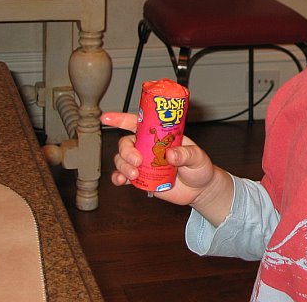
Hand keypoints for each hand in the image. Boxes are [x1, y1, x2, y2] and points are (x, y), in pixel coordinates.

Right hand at [101, 112, 232, 222]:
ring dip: (123, 166)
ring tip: (134, 175)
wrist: (200, 189)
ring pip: (122, 159)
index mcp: (160, 136)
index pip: (138, 123)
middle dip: (126, 151)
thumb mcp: (198, 157)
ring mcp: (143, 163)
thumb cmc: (200, 167)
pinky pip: (123, 176)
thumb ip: (186, 154)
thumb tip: (171, 154)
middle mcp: (149, 147)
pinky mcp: (141, 178)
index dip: (121, 119)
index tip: (107, 117)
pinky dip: (118, 178)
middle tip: (137, 161)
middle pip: (126, 142)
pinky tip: (121, 181)